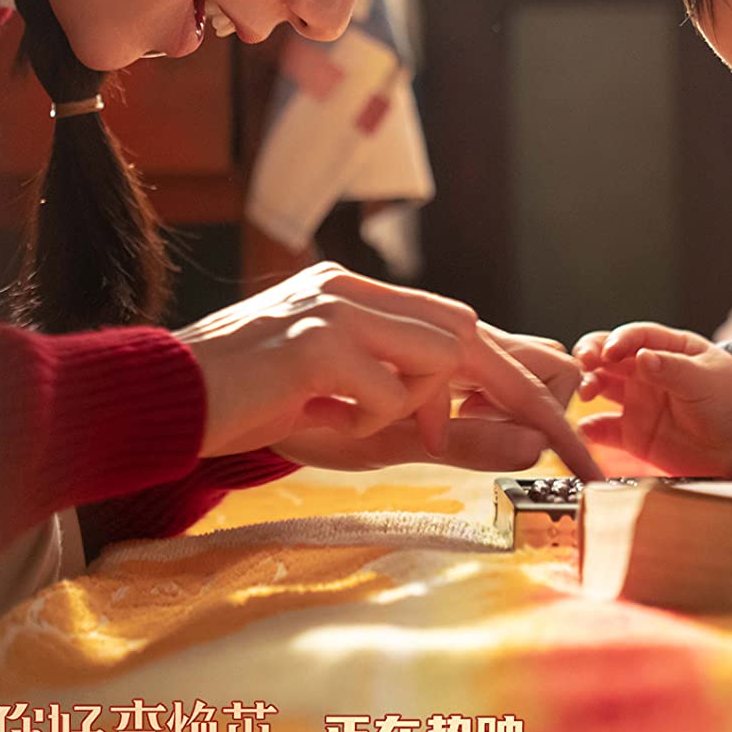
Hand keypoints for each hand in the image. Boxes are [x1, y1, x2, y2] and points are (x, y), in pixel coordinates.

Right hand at [266, 321, 585, 472]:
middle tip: (567, 441)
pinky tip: (308, 416)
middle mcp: (353, 289)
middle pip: (463, 329)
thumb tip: (523, 442)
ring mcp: (336, 307)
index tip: (569, 399)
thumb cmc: (255, 410)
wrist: (162, 401)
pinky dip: (361, 421)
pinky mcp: (317, 339)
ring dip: (416, 408)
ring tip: (347, 418)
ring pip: (434, 356)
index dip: (515, 362)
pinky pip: (383, 392)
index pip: (456, 323)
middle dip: (516, 384)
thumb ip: (435, 423)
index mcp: (360, 296)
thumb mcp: (357, 423)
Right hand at [571, 321, 731, 476]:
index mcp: (668, 348)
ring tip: (584, 394)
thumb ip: (672, 368)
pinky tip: (586, 429)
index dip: (618, 340)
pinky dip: (591, 429)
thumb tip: (641, 356)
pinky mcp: (634, 433)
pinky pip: (605, 429)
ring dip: (587, 386)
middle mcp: (647, 371)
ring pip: (601, 387)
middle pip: (609, 358)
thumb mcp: (706, 379)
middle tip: (583, 365)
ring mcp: (638, 401)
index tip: (608, 351)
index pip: (636, 335)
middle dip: (591, 357)